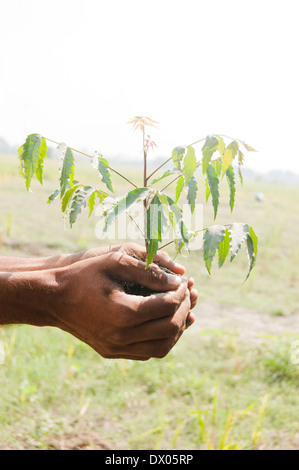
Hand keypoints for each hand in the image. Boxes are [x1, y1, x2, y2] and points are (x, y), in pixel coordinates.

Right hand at [54, 250, 192, 359]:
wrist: (53, 298)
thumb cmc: (84, 275)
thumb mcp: (115, 261)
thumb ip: (149, 269)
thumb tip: (180, 277)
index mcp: (123, 313)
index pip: (168, 306)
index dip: (182, 291)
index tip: (184, 280)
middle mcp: (121, 337)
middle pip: (170, 328)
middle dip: (185, 307)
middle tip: (187, 291)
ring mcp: (116, 348)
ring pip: (163, 347)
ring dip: (178, 327)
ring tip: (183, 307)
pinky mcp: (113, 353)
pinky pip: (148, 352)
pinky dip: (163, 339)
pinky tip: (167, 321)